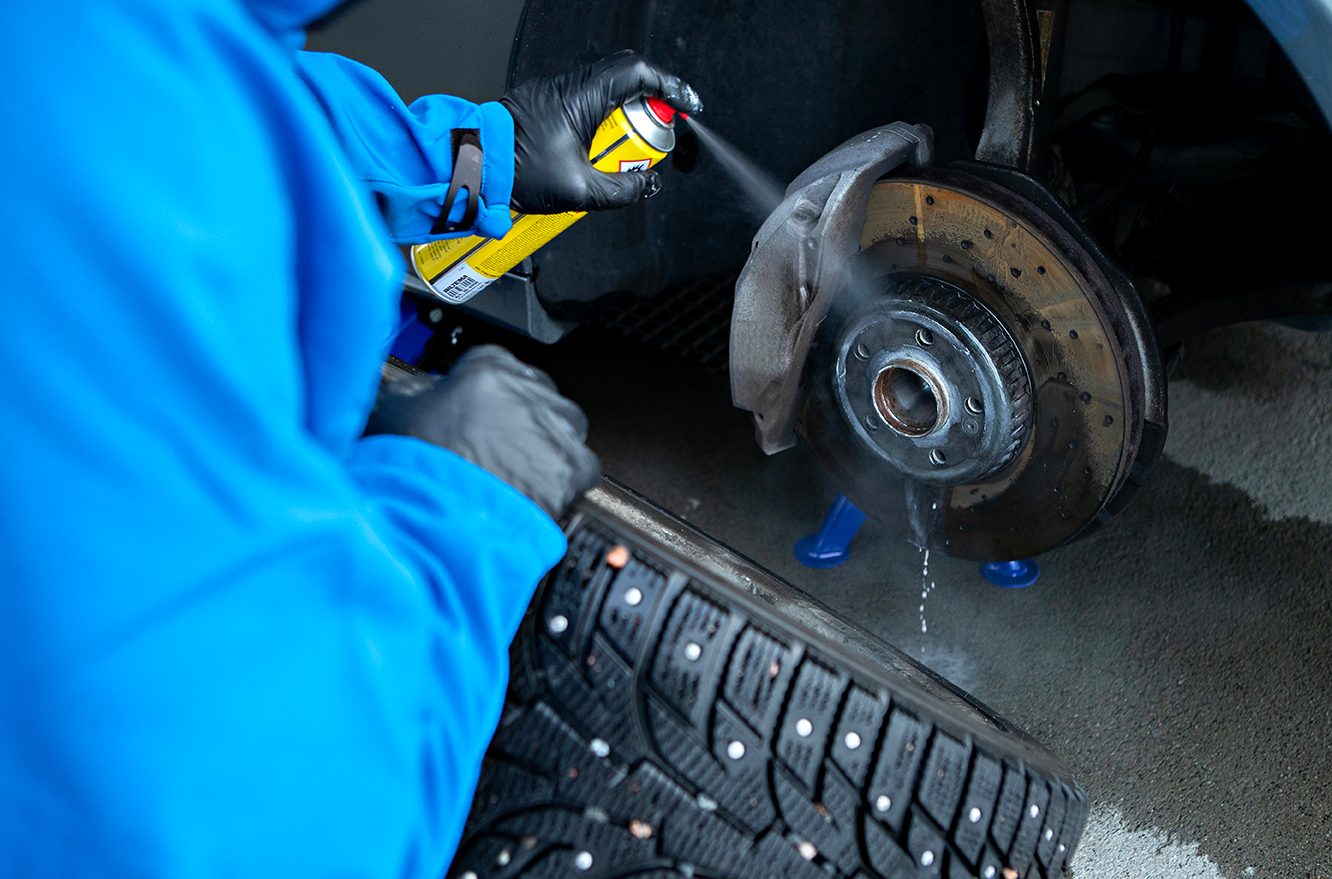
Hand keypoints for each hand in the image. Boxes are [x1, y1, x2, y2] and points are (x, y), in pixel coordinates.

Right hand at [366, 347, 600, 518]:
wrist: (441, 521)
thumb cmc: (415, 471)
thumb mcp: (389, 413)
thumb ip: (407, 390)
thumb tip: (413, 388)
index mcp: (487, 369)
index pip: (491, 364)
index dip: (478, 390)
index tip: (471, 407)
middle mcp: (529, 392)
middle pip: (532, 392)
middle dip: (514, 415)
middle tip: (489, 443)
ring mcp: (556, 429)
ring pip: (561, 426)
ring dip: (541, 443)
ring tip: (512, 470)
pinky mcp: (574, 467)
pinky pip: (580, 466)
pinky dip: (561, 478)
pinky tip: (533, 490)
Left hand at [502, 51, 703, 213]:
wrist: (475, 166)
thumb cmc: (516, 170)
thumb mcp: (579, 190)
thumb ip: (622, 190)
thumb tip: (647, 185)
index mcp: (584, 96)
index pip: (640, 73)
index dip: (669, 87)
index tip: (685, 107)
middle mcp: (571, 86)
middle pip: (627, 79)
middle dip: (649, 107)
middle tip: (656, 135)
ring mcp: (556, 93)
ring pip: (605, 92)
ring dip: (623, 117)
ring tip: (623, 152)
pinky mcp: (545, 106)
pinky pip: (584, 104)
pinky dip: (600, 122)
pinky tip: (596, 151)